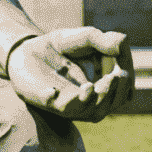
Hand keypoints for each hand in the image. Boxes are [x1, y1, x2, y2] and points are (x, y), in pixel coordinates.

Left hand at [7, 28, 134, 122]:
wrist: (25, 49)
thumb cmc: (59, 47)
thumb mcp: (83, 38)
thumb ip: (101, 40)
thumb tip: (122, 44)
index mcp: (100, 88)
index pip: (121, 92)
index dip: (125, 83)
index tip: (123, 67)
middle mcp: (86, 100)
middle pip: (107, 107)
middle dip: (114, 94)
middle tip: (116, 76)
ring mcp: (66, 101)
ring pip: (88, 113)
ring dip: (93, 102)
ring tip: (91, 86)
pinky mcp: (45, 98)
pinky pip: (52, 106)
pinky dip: (54, 100)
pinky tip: (53, 91)